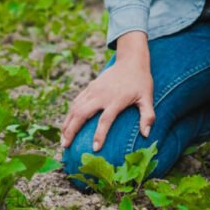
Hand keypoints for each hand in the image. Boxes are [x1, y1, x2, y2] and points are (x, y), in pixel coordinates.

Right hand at [60, 33, 154, 152]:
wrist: (131, 60)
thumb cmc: (140, 81)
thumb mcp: (147, 97)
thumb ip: (148, 116)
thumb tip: (146, 135)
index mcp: (116, 100)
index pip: (105, 120)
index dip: (99, 135)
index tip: (95, 148)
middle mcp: (101, 95)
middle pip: (82, 114)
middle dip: (72, 131)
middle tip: (65, 146)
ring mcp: (93, 90)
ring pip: (75, 108)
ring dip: (67, 124)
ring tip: (62, 139)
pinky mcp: (90, 87)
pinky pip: (76, 101)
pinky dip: (69, 114)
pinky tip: (66, 124)